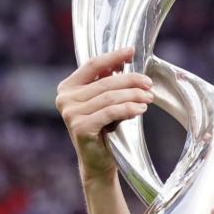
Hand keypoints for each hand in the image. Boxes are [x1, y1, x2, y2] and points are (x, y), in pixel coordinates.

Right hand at [55, 47, 154, 179]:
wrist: (97, 162)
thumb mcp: (105, 102)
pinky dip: (129, 109)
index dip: (113, 57)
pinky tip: (141, 110)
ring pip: (110, 96)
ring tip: (148, 98)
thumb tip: (125, 61)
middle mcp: (65, 99)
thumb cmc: (104, 129)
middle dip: (131, 80)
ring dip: (133, 95)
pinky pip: (110, 112)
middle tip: (149, 83)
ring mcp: (70, 113)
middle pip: (105, 81)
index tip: (131, 51)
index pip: (93, 65)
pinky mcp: (80, 127)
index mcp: (68, 87)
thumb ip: (109, 83)